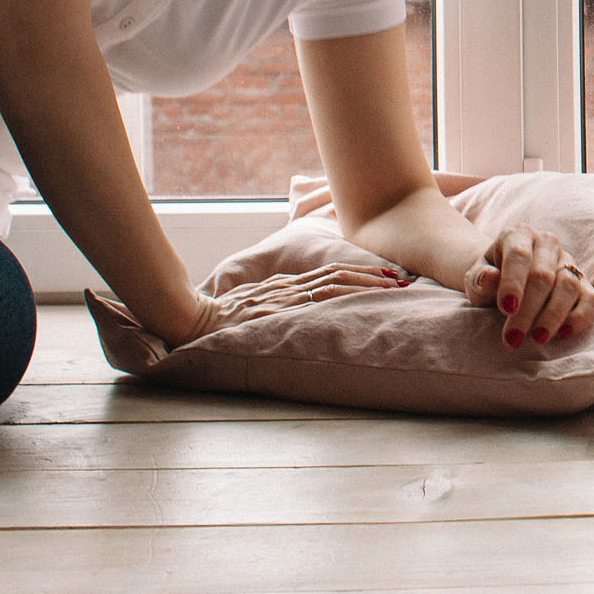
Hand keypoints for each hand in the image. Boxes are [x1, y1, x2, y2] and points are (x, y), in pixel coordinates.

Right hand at [174, 262, 412, 344]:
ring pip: (332, 286)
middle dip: (372, 277)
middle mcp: (288, 288)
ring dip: (365, 286)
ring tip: (392, 289)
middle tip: (403, 280)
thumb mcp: (254, 307)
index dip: (361, 274)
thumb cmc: (220, 318)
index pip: (331, 275)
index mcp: (285, 286)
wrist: (191, 319)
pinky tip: (358, 302)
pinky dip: (338, 299)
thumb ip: (277, 305)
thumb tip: (301, 312)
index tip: (388, 276)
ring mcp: (283, 298)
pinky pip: (313, 302)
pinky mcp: (275, 310)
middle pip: (338, 276)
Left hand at [462, 223, 593, 348]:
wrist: (506, 282)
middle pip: (543, 275)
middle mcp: (547, 243)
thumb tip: (488, 278)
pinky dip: (580, 317)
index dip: (513, 283)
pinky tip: (562, 333)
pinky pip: (591, 299)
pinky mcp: (584, 281)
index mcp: (518, 235)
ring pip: (569, 286)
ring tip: (536, 339)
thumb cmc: (489, 282)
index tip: (506, 310)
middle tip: (513, 339)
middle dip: (528, 310)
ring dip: (552, 316)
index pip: (519, 255)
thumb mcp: (476, 280)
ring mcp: (568, 261)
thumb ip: (480, 279)